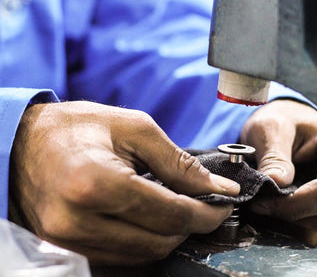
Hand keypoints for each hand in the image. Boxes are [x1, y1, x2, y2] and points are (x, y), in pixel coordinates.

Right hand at [10, 101, 239, 264]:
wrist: (24, 141)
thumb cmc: (79, 127)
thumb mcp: (135, 129)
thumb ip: (179, 163)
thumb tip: (219, 189)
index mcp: (96, 183)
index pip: (170, 214)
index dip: (206, 213)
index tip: (224, 203)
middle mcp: (77, 220)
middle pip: (159, 241)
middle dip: (192, 225)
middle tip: (205, 204)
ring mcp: (67, 240)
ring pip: (142, 255)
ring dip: (170, 234)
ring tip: (179, 208)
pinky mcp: (63, 248)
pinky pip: (120, 257)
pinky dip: (145, 240)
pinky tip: (152, 218)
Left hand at [240, 100, 316, 244]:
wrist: (282, 127)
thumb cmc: (280, 123)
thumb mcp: (270, 128)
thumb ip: (274, 154)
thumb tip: (276, 184)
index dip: (298, 204)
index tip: (263, 202)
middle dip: (294, 217)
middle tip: (260, 205)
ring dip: (292, 224)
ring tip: (265, 204)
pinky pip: (316, 231)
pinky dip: (292, 226)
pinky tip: (274, 209)